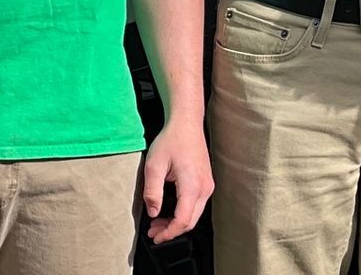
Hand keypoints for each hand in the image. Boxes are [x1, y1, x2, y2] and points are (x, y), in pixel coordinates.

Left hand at [141, 117, 213, 242]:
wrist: (187, 123)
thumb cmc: (172, 140)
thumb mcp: (154, 165)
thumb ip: (153, 192)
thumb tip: (153, 212)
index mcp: (192, 185)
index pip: (183, 221)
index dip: (168, 233)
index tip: (155, 237)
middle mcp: (204, 187)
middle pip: (191, 221)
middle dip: (171, 231)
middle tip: (152, 231)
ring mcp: (207, 184)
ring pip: (194, 214)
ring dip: (177, 222)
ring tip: (157, 222)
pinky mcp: (206, 181)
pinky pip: (196, 204)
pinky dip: (183, 212)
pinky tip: (168, 210)